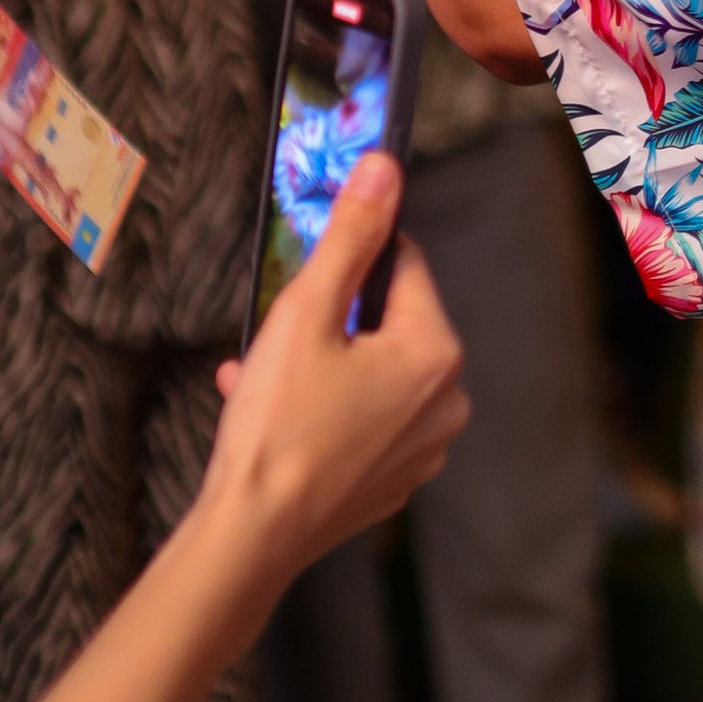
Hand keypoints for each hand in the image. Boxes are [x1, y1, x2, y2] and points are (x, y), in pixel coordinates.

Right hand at [203, 156, 465, 593]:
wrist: (254, 534)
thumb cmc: (277, 423)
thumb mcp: (306, 313)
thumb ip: (349, 236)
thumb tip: (384, 167)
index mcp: (435, 351)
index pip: (404, 266)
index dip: (351, 262)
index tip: (308, 272)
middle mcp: (448, 401)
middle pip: (389, 324)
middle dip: (330, 322)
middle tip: (275, 340)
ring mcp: (425, 448)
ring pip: (372, 375)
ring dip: (319, 367)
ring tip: (259, 380)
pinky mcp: (396, 481)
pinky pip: (365, 424)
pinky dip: (325, 411)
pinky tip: (272, 418)